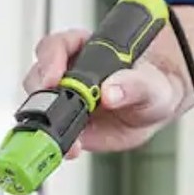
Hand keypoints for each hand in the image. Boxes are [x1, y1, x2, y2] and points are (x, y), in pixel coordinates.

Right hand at [22, 29, 182, 159]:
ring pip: (40, 106)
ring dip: (48, 122)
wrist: (153, 112)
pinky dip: (58, 142)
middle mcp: (69, 72)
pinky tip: (72, 148)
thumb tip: (110, 91)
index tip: (55, 77)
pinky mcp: (68, 124)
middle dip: (42, 93)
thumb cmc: (150, 88)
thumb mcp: (151, 85)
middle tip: (56, 108)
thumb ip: (134, 84)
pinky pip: (53, 133)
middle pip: (39, 75)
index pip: (58, 46)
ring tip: (71, 135)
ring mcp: (65, 99)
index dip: (51, 59)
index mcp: (86, 50)